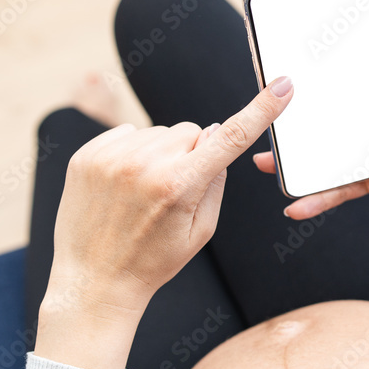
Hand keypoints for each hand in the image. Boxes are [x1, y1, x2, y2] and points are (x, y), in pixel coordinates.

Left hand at [35, 76, 293, 368]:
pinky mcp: (86, 156)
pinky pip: (127, 133)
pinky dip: (133, 152)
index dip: (261, 110)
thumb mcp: (201, 230)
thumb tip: (217, 135)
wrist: (94, 282)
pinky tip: (124, 184)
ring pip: (160, 132)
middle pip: (192, 131)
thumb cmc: (154, 261)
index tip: (282, 85)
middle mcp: (145, 165)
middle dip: (194, 152)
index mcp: (180, 186)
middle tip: (178, 190)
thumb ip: (215, 180)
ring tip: (145, 193)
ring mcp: (111, 158)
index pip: (231, 138)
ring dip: (162, 153)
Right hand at [254, 54, 368, 273]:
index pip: (366, 80)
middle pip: (339, 117)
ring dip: (303, 160)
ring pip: (332, 153)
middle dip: (306, 118)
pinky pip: (342, 187)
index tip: (303, 63)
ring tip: (269, 163)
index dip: (337, 71)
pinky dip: (321, 196)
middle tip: (271, 117)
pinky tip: (299, 206)